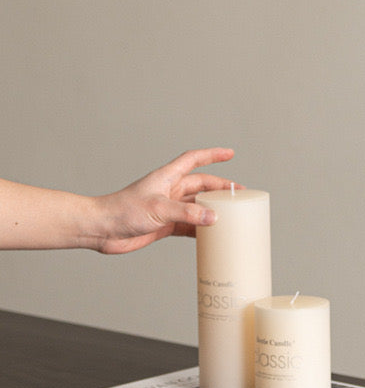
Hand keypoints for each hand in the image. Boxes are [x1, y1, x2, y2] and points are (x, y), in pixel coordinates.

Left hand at [94, 148, 237, 254]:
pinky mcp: (164, 225)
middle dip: (220, 189)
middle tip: (239, 195)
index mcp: (167, 177)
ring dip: (212, 210)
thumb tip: (213, 217)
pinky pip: (189, 225)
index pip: (194, 160)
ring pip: (197, 206)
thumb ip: (187, 213)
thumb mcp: (159, 209)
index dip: (212, 155)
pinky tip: (211, 234)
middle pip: (201, 185)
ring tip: (231, 215)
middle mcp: (169, 191)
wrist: (102, 229)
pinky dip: (201, 229)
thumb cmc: (123, 211)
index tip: (230, 153)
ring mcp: (168, 208)